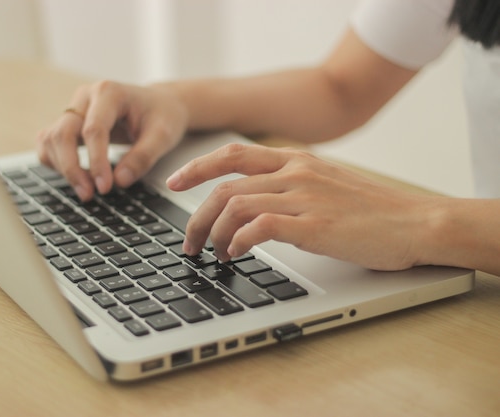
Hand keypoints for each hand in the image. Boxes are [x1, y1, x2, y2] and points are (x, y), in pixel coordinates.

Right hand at [37, 80, 187, 199]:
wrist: (160, 104)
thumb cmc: (163, 116)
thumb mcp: (163, 136)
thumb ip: (143, 158)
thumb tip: (119, 181)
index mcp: (110, 93)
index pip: (93, 130)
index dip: (96, 162)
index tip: (105, 188)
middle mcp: (86, 97)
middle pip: (63, 133)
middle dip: (72, 168)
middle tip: (88, 195)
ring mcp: (73, 108)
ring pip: (51, 139)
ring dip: (63, 168)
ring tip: (86, 190)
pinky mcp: (68, 122)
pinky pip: (49, 142)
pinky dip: (56, 162)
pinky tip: (77, 177)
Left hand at [166, 143, 435, 270]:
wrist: (415, 221)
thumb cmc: (372, 210)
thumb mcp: (326, 184)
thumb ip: (291, 186)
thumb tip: (254, 208)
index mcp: (296, 160)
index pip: (234, 154)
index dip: (198, 166)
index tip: (174, 181)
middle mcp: (295, 173)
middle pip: (224, 186)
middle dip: (196, 215)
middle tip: (187, 241)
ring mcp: (303, 197)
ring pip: (234, 206)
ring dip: (212, 233)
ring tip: (211, 254)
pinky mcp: (313, 224)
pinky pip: (258, 227)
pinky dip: (237, 241)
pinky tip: (234, 254)